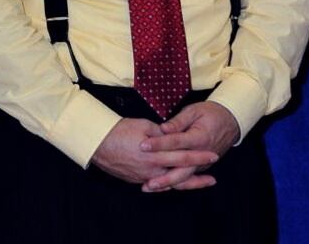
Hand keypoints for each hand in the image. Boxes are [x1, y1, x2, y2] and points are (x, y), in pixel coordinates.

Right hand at [91, 117, 218, 189]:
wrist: (96, 142)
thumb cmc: (118, 130)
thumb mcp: (143, 125)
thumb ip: (161, 133)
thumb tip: (171, 136)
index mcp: (154, 155)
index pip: (182, 156)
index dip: (198, 156)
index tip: (212, 155)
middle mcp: (151, 170)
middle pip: (179, 174)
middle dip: (197, 175)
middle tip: (213, 178)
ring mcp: (143, 177)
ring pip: (169, 183)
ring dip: (186, 184)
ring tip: (200, 183)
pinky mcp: (135, 180)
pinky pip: (156, 184)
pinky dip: (168, 184)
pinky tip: (176, 183)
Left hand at [139, 101, 240, 191]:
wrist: (230, 122)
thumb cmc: (210, 114)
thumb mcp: (194, 111)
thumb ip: (178, 122)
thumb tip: (163, 128)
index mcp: (199, 138)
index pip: (175, 142)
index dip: (158, 144)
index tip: (142, 146)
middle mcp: (201, 155)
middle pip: (181, 169)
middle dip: (162, 176)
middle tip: (145, 179)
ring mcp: (202, 164)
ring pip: (183, 178)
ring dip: (166, 184)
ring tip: (149, 187)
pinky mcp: (200, 167)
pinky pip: (186, 178)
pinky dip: (173, 184)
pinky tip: (159, 186)